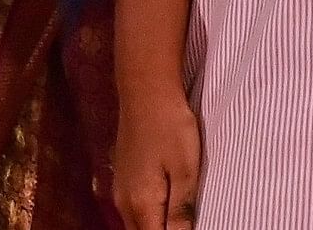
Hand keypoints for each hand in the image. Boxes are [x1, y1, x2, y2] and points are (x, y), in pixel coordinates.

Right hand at [107, 85, 200, 229]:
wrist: (147, 96)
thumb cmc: (171, 128)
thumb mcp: (186, 169)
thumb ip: (182, 208)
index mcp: (141, 204)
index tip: (191, 228)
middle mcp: (124, 203)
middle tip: (189, 223)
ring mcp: (121, 192)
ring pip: (137, 224)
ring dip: (156, 226)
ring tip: (181, 220)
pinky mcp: (124, 180)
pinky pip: (135, 210)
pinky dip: (150, 216)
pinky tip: (166, 209)